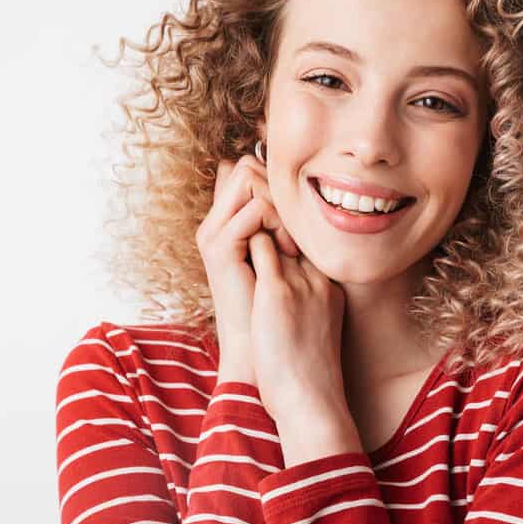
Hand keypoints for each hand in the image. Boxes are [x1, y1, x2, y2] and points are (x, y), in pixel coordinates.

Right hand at [195, 154, 299, 383]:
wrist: (262, 359)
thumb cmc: (280, 318)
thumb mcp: (286, 265)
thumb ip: (288, 232)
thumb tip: (309, 204)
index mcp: (227, 227)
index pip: (245, 169)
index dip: (275, 183)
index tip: (294, 222)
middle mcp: (215, 225)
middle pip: (246, 165)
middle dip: (278, 190)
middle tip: (293, 233)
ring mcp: (213, 234)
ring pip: (248, 176)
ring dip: (280, 205)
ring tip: (291, 245)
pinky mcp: (219, 248)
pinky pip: (255, 208)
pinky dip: (278, 223)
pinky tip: (289, 252)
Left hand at [246, 230, 349, 425]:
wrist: (309, 401)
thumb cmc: (305, 376)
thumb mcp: (316, 331)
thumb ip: (305, 307)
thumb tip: (280, 300)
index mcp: (329, 287)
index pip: (305, 242)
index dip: (281, 236)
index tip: (260, 239)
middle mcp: (318, 277)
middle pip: (292, 229)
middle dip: (266, 225)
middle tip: (243, 228)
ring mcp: (300, 281)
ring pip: (275, 227)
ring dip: (253, 229)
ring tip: (233, 234)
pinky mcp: (277, 290)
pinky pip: (259, 243)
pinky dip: (243, 240)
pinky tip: (230, 250)